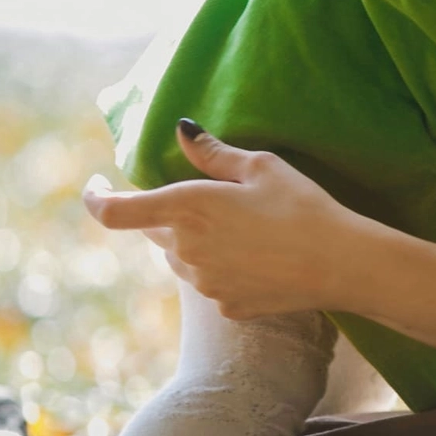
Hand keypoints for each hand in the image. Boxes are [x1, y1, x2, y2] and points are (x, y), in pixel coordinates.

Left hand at [82, 122, 366, 319]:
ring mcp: (202, 282)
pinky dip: (224, 267)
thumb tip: (181, 129)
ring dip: (198, 243)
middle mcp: (184, 250)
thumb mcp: (261, 167)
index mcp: (186, 209)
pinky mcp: (224, 306)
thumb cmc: (302, 206)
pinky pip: (211, 282)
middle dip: (174, 216)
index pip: (113, 212)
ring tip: (248, 230)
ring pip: (183, 258)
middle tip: (219, 202)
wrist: (341, 263)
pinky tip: (262, 257)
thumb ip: (213, 152)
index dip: (94, 199)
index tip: (95, 187)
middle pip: (158, 232)